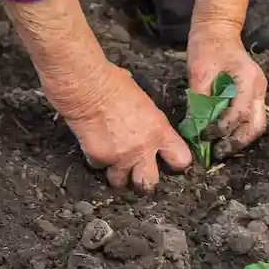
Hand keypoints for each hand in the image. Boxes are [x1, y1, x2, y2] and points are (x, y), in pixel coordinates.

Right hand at [45, 63, 192, 191]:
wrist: (88, 87)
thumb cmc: (114, 84)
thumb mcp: (144, 102)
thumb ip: (149, 122)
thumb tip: (146, 125)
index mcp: (159, 131)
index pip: (181, 160)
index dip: (175, 163)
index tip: (169, 162)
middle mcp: (143, 148)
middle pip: (149, 183)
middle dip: (143, 181)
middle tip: (137, 174)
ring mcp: (121, 157)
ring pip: (120, 182)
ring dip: (117, 175)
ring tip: (113, 164)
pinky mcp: (99, 158)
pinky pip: (98, 167)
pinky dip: (96, 160)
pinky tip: (94, 146)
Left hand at [186, 26, 267, 159]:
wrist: (217, 30)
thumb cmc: (207, 46)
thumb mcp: (199, 72)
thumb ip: (199, 100)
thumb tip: (195, 128)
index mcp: (248, 78)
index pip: (239, 113)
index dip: (222, 129)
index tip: (204, 136)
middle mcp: (258, 87)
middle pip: (256, 126)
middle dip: (237, 142)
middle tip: (217, 152)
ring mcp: (258, 91)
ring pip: (256, 125)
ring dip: (239, 139)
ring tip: (218, 148)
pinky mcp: (253, 95)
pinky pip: (250, 118)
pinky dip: (237, 130)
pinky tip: (222, 136)